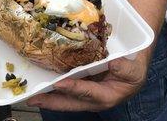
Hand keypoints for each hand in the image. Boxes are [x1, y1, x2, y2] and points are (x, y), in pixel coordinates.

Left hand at [26, 55, 147, 111]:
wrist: (133, 71)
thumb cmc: (134, 71)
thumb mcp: (134, 70)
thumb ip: (125, 68)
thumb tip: (112, 64)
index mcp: (106, 96)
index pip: (88, 92)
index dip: (74, 88)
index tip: (59, 84)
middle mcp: (93, 100)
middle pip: (70, 103)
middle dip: (51, 101)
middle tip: (33, 99)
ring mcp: (86, 96)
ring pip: (65, 99)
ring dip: (49, 98)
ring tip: (32, 95)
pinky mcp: (82, 89)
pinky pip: (66, 91)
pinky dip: (54, 89)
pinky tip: (43, 85)